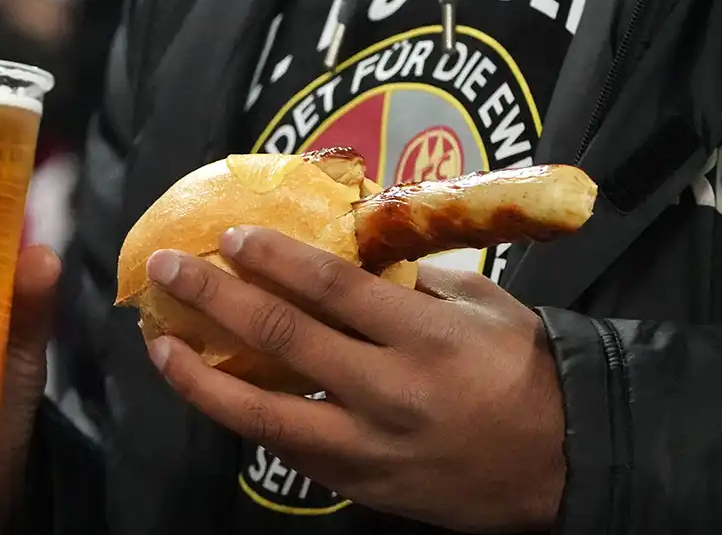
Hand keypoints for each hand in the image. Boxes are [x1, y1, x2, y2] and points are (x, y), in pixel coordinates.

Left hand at [145, 227, 564, 533]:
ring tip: (159, 346)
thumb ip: (410, 280)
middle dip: (215, 299)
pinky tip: (211, 391)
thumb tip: (346, 252)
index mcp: (425, 337)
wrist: (563, 461)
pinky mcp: (358, 486)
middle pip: (282, 340)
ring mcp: (368, 447)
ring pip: (262, 414)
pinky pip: (287, 450)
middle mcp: (388, 391)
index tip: (229, 236)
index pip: (332, 288)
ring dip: (200, 377)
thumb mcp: (480, 305)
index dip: (273, 258)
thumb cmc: (521, 369)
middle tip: (168, 269)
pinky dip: (242, 418)